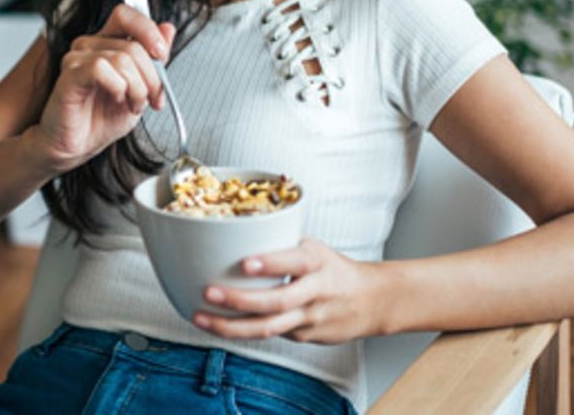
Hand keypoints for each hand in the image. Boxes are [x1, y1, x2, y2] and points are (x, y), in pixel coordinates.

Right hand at [31, 3, 176, 173]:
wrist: (78, 146)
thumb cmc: (101, 119)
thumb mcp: (141, 88)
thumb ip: (153, 59)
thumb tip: (168, 28)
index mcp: (107, 43)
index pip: (127, 15)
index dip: (149, 30)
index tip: (162, 55)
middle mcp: (90, 45)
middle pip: (134, 45)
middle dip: (153, 77)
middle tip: (153, 99)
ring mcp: (77, 58)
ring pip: (123, 59)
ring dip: (138, 88)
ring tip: (133, 105)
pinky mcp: (70, 74)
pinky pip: (102, 68)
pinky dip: (118, 87)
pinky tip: (117, 99)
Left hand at [191, 238, 389, 344]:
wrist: (372, 301)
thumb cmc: (333, 269)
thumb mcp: (313, 248)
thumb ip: (280, 245)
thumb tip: (233, 235)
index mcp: (317, 262)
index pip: (295, 262)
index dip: (270, 263)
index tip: (244, 263)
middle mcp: (315, 292)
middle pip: (277, 301)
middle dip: (239, 300)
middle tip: (209, 293)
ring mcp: (310, 318)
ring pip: (269, 328)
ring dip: (230, 326)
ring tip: (201, 317)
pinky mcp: (304, 337)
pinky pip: (269, 334)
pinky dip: (240, 331)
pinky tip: (217, 325)